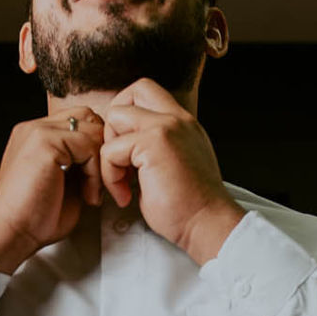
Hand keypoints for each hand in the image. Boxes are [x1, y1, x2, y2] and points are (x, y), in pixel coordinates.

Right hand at [0, 111, 105, 273]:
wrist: (11, 233)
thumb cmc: (34, 218)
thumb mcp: (65, 183)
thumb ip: (81, 163)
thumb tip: (107, 158)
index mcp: (36, 136)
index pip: (80, 121)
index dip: (97, 147)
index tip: (100, 180)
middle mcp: (34, 128)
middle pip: (89, 117)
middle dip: (103, 148)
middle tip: (102, 182)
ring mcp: (37, 132)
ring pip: (92, 129)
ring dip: (101, 164)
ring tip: (92, 193)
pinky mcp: (44, 142)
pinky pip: (88, 146)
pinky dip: (96, 173)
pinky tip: (88, 196)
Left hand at [97, 79, 244, 263]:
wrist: (208, 223)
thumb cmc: (190, 206)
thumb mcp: (175, 165)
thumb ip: (155, 148)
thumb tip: (124, 148)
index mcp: (183, 124)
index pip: (148, 93)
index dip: (128, 113)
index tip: (126, 149)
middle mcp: (177, 119)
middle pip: (132, 92)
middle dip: (114, 122)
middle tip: (119, 157)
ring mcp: (166, 127)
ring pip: (115, 117)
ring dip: (109, 151)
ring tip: (122, 182)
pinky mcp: (153, 143)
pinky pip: (111, 150)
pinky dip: (110, 176)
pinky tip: (126, 196)